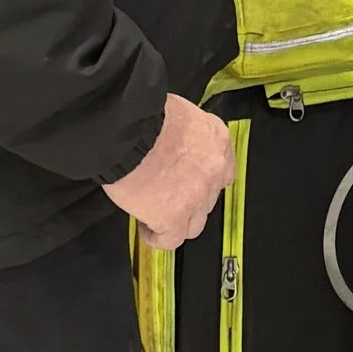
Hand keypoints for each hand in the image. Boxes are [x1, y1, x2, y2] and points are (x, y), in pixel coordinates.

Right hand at [104, 94, 233, 250]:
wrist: (128, 130)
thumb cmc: (144, 116)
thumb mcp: (177, 112)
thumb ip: (186, 133)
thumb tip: (174, 145)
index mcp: (216, 137)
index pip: (223, 168)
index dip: (204, 178)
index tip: (189, 180)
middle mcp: (213, 168)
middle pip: (209, 197)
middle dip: (190, 199)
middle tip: (167, 194)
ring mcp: (197, 195)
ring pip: (195, 223)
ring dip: (178, 220)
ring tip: (156, 214)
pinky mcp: (174, 216)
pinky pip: (171, 239)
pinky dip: (158, 237)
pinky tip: (146, 229)